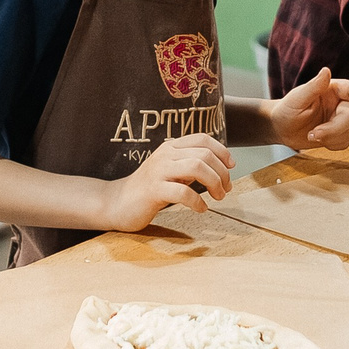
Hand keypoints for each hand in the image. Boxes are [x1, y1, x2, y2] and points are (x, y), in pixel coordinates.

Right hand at [104, 135, 234, 229]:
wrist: (118, 202)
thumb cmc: (151, 188)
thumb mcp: (173, 171)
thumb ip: (192, 165)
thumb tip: (222, 167)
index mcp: (171, 147)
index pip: (203, 139)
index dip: (222, 151)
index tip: (231, 166)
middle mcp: (165, 154)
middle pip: (204, 154)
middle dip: (222, 173)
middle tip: (226, 189)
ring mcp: (158, 171)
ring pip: (196, 168)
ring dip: (214, 183)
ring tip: (218, 197)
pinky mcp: (153, 190)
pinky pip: (183, 192)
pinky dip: (198, 202)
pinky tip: (201, 209)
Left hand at [269, 68, 348, 150]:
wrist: (280, 128)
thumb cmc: (287, 109)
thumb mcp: (298, 98)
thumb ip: (314, 86)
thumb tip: (326, 70)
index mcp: (332, 89)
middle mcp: (339, 103)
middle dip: (335, 128)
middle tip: (313, 134)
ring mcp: (339, 119)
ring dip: (331, 137)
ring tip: (310, 136)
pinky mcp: (337, 134)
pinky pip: (345, 142)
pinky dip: (332, 144)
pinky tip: (317, 141)